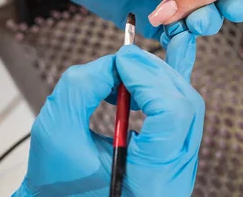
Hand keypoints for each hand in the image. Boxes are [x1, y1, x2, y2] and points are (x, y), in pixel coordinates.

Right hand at [13, 45, 203, 196]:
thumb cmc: (58, 181)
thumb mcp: (55, 130)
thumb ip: (82, 88)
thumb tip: (116, 63)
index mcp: (149, 181)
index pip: (172, 116)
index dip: (149, 79)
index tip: (122, 61)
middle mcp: (173, 178)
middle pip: (185, 106)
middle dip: (154, 73)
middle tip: (124, 60)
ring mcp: (180, 168)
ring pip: (187, 107)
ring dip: (156, 80)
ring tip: (123, 76)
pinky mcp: (176, 157)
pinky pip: (182, 114)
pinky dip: (161, 91)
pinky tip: (137, 85)